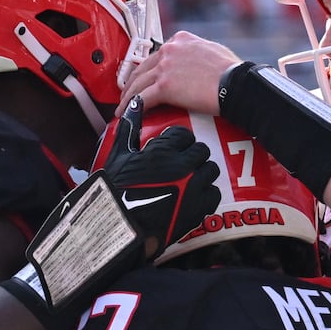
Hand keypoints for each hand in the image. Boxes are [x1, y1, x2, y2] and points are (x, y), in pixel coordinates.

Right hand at [96, 96, 220, 260]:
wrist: (121, 226)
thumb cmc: (116, 190)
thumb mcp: (120, 155)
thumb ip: (130, 128)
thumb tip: (135, 103)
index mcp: (163, 151)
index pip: (183, 135)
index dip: (176, 141)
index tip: (170, 148)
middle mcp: (182, 166)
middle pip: (200, 150)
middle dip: (190, 154)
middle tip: (180, 162)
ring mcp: (193, 188)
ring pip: (210, 169)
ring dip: (201, 171)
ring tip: (188, 178)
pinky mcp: (199, 208)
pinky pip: (214, 193)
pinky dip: (206, 193)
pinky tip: (193, 195)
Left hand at [120, 31, 242, 115]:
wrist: (237, 84)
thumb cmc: (233, 72)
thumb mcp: (213, 52)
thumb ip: (197, 55)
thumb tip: (194, 66)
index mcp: (181, 40)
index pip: (157, 55)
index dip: (148, 69)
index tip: (144, 79)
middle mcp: (170, 50)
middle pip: (142, 68)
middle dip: (132, 83)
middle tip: (128, 95)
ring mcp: (165, 67)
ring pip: (137, 83)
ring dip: (128, 97)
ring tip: (123, 108)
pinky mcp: (165, 86)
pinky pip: (141, 99)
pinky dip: (131, 108)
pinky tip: (127, 115)